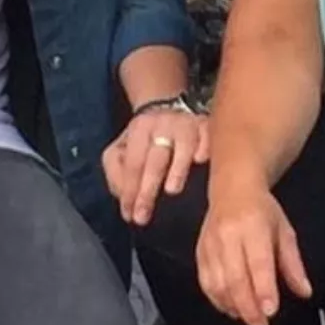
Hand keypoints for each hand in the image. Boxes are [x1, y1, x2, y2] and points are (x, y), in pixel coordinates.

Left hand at [103, 106, 210, 226]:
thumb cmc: (145, 139)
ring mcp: (188, 125)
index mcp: (140, 129)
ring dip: (177, 169)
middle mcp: (164, 124)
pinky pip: (208, 137)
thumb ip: (117, 173)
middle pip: (156, 160)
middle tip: (142, 217)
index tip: (129, 215)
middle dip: (148, 190)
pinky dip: (205, 149)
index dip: (130, 191)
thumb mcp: (121, 150)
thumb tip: (125, 198)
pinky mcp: (208, 126)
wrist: (169, 108)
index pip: (133, 164)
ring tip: (172, 190)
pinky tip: (201, 161)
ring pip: (183, 146)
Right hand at [196, 179, 312, 324]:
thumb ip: (293, 264)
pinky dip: (218, 300)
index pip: (258, 262)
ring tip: (249, 320)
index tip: (270, 312)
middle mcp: (228, 234)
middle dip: (248, 308)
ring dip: (233, 307)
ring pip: (218, 284)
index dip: (263, 289)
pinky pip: (205, 282)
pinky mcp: (200, 252)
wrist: (232, 189)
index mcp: (253, 226)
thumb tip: (305, 292)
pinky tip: (231, 309)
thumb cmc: (262, 212)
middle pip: (235, 278)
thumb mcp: (285, 231)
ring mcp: (211, 243)